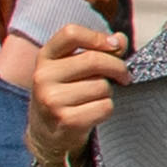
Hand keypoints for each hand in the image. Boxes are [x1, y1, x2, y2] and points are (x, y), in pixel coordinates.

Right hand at [5, 29, 121, 150]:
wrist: (47, 133)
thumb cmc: (67, 93)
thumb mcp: (73, 68)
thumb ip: (97, 51)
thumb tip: (119, 39)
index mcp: (45, 57)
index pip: (71, 33)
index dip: (98, 37)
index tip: (115, 46)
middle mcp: (43, 76)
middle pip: (94, 60)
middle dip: (118, 67)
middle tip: (124, 76)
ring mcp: (51, 99)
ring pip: (102, 86)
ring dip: (108, 92)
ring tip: (94, 98)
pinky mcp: (65, 119)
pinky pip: (105, 106)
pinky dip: (107, 109)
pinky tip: (92, 112)